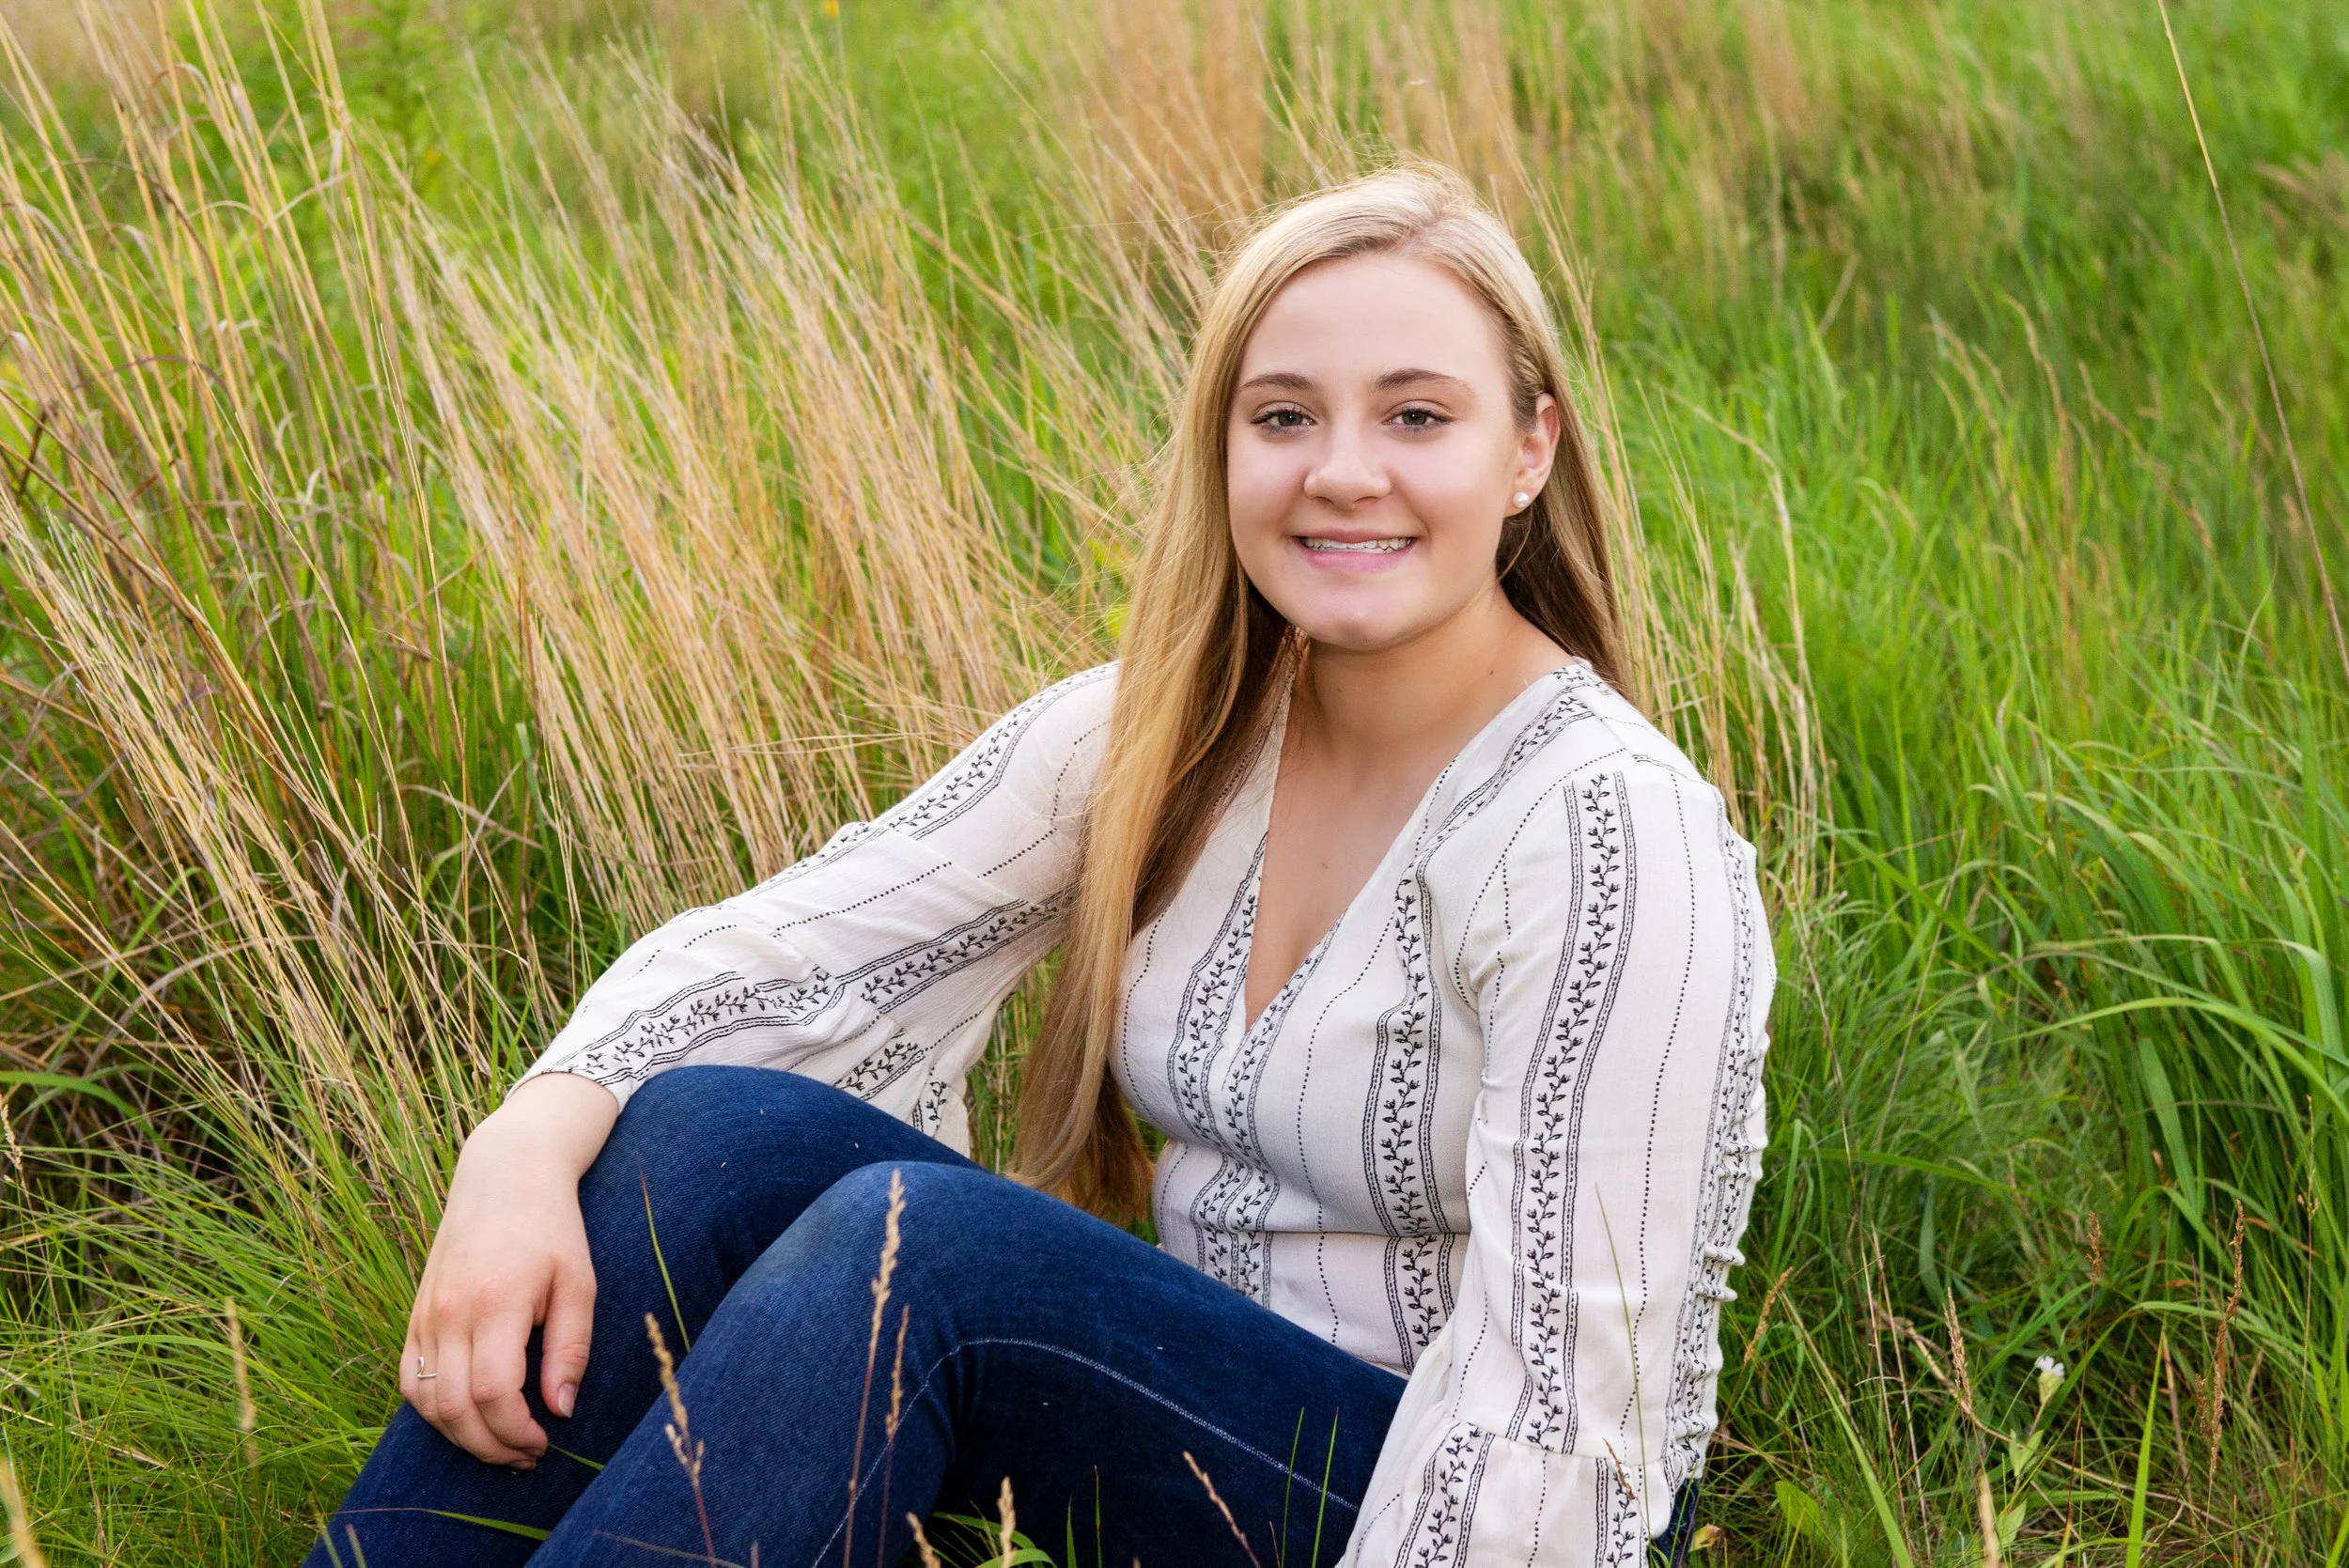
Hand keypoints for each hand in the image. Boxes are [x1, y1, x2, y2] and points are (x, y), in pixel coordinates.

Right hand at [402, 1072, 619, 1466]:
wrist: (505, 1174)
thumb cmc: (552, 1228)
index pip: (491, 1392)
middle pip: (453, 1408)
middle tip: (527, 1456)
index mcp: (495, 1302)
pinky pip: (409, 1379)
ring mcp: (425, 1314)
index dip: (516, 1432)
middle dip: (490, 1447)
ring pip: (424, 1401)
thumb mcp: (579, 1283)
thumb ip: (570, 1349)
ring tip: (502, 1443)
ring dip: (460, 1435)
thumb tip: (560, 1410)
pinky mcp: (415, 1314)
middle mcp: (449, 1313)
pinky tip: (467, 1416)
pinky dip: (433, 1410)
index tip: (545, 1442)